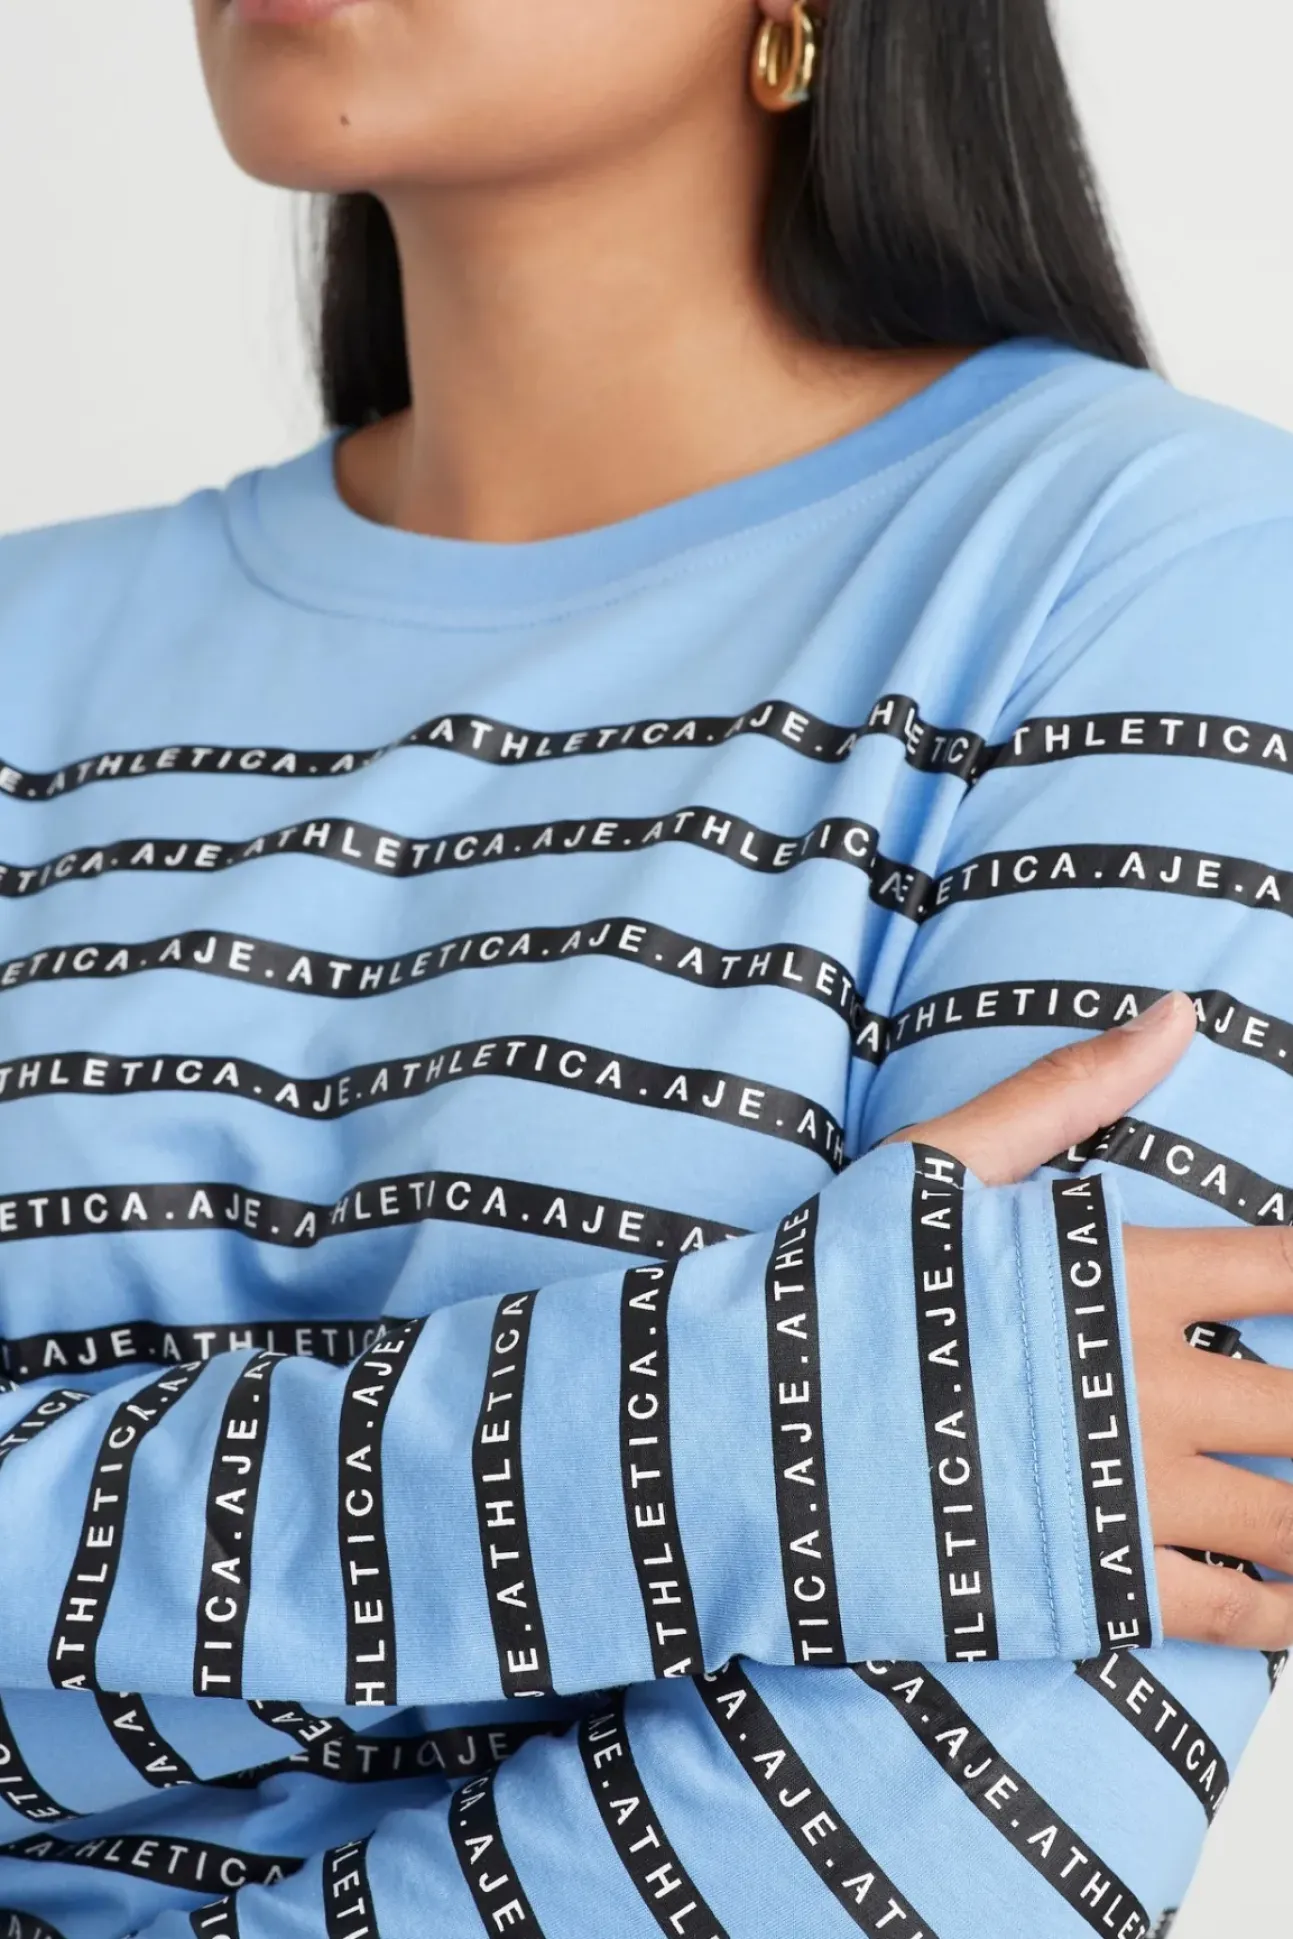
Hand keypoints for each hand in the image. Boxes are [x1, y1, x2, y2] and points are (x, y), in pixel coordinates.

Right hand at [884, 989, 1292, 1651]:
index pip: (1281, 1268)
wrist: (739, 1422)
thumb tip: (1181, 1012)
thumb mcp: (938, 1165)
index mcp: (1115, 1274)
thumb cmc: (830, 1287)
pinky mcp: (1090, 1582)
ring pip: (1289, 1516)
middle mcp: (1141, 1384)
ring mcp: (1122, 1494)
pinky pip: (1227, 1613)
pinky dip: (1283, 1613)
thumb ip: (1067, 1091)